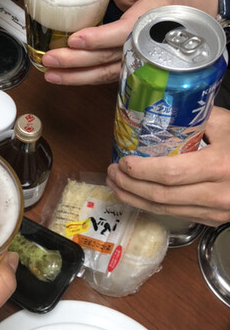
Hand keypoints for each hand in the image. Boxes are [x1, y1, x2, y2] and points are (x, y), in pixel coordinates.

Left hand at [41, 0, 218, 85]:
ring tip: (50, 74)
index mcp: (151, 15)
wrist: (190, 6)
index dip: (98, 38)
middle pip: (109, 57)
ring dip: (75, 76)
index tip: (75, 39)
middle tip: (50, 58)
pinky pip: (106, 75)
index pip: (123, 32)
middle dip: (77, 61)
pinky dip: (83, 78)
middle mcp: (147, 42)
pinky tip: (63, 77)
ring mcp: (140, 59)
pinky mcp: (132, 67)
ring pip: (106, 73)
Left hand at [106, 106, 229, 225]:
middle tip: (111, 173)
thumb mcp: (227, 123)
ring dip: (136, 199)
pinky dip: (153, 206)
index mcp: (220, 166)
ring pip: (166, 210)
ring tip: (116, 185)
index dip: (141, 171)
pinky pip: (177, 215)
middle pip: (162, 196)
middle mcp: (218, 194)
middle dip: (130, 186)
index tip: (122, 162)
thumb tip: (160, 110)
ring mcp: (217, 211)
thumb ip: (195, 117)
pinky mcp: (214, 219)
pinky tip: (138, 195)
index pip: (170, 174)